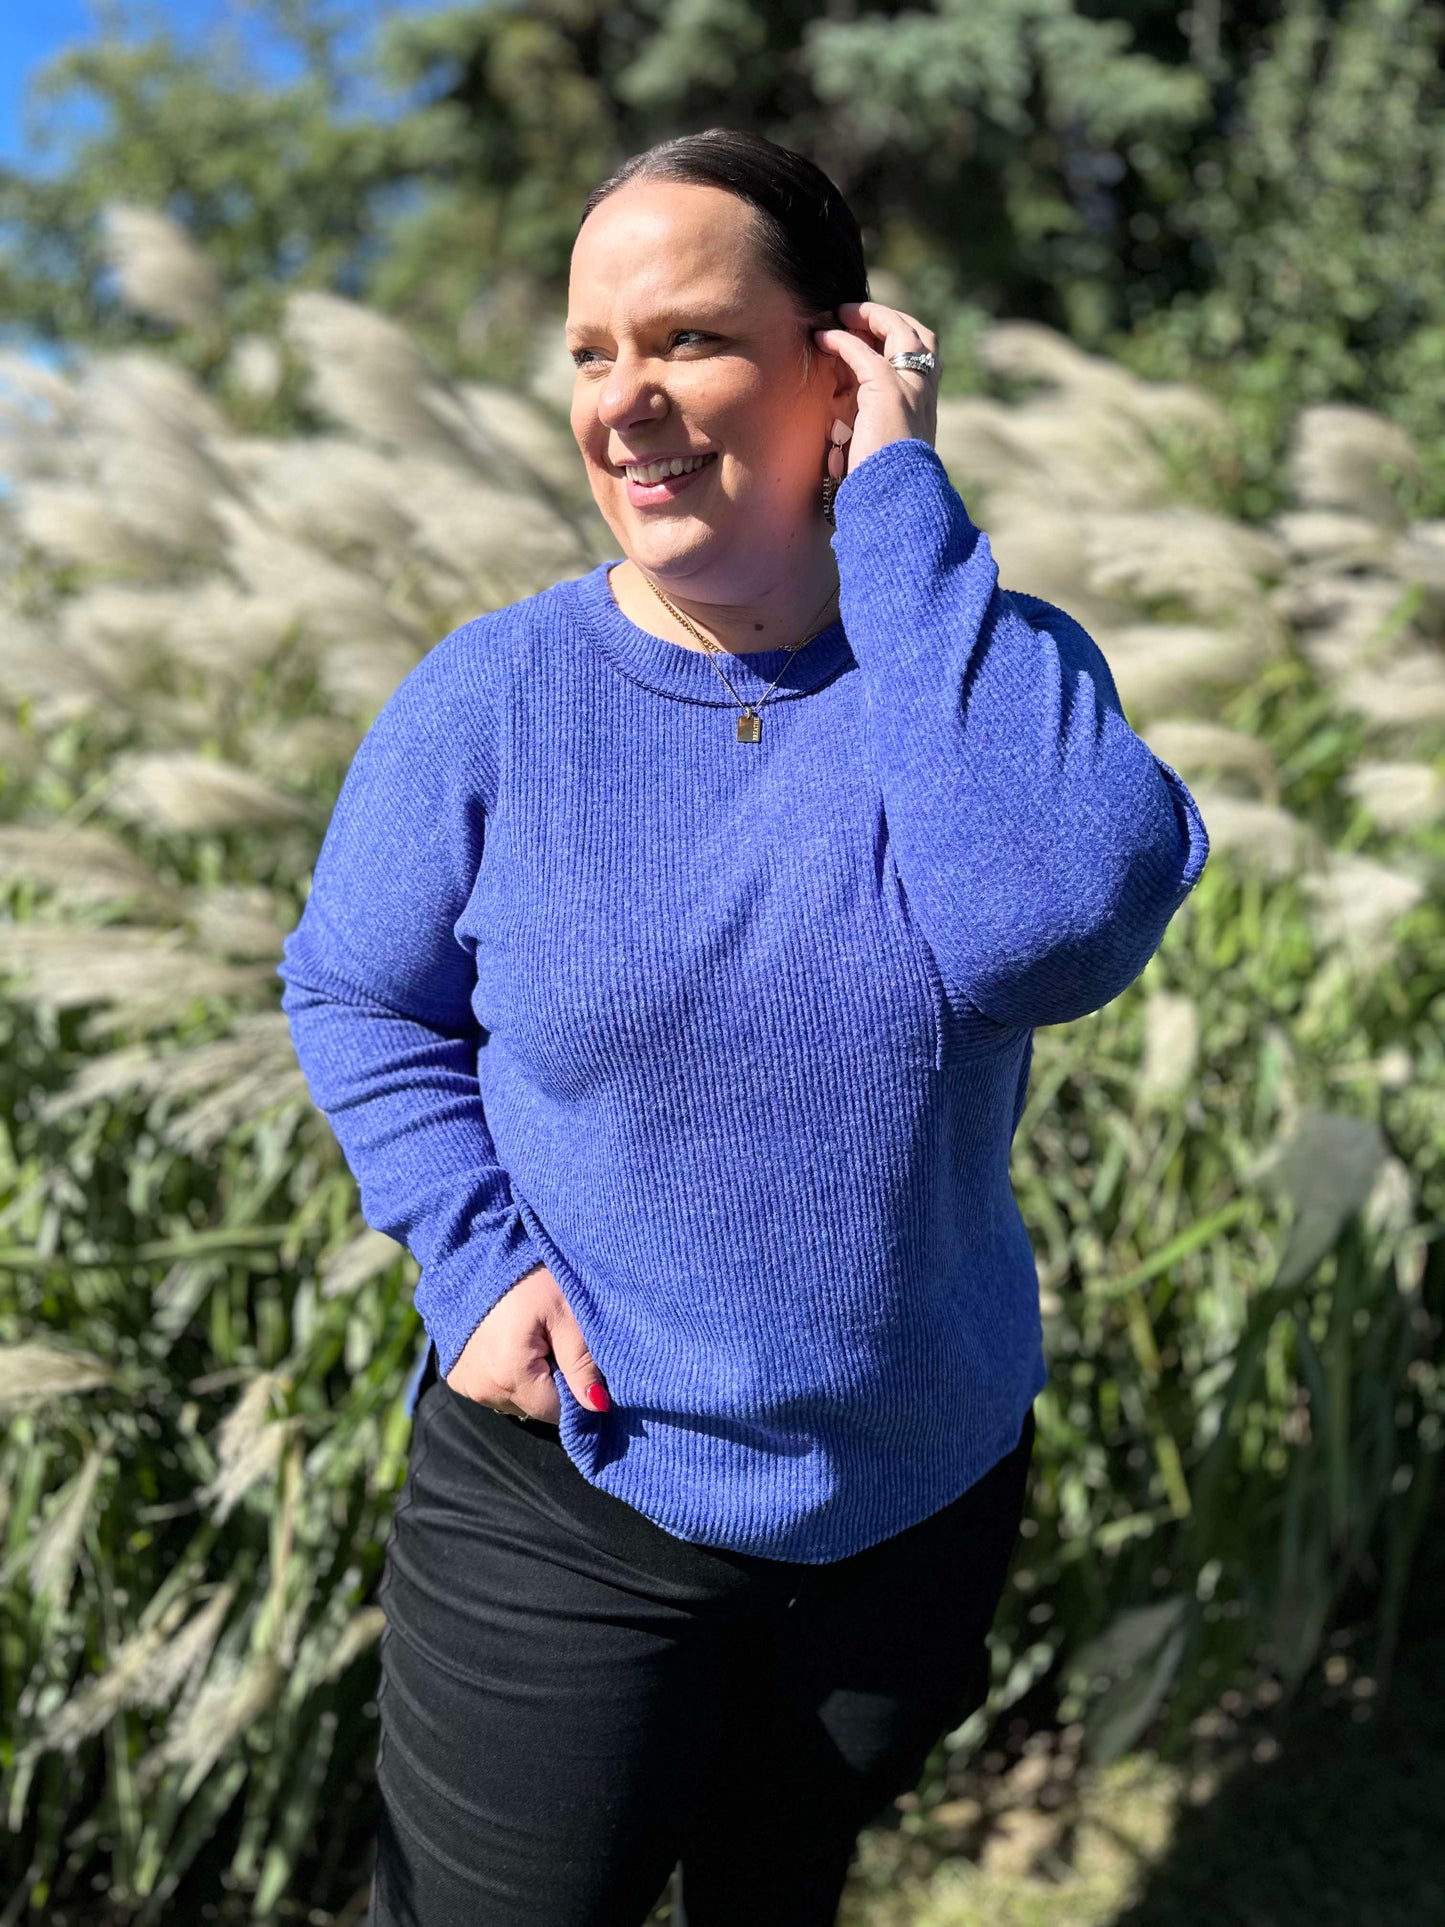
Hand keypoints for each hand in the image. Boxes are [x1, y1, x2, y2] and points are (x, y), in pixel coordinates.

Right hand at [444, 1263, 611, 1422]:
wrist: (478, 1250)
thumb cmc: (529, 1275)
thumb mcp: (566, 1311)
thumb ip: (582, 1362)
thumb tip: (598, 1407)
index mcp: (511, 1375)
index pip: (558, 1412)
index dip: (577, 1391)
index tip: (581, 1361)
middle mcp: (483, 1389)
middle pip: (535, 1407)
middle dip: (554, 1383)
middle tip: (556, 1340)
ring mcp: (466, 1384)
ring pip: (515, 1399)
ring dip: (530, 1379)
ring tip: (533, 1337)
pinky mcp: (456, 1376)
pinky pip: (493, 1388)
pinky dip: (507, 1372)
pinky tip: (511, 1341)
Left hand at [811, 299, 939, 480]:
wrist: (895, 499)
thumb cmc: (883, 485)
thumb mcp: (883, 450)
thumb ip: (873, 428)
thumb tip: (845, 427)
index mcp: (925, 405)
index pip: (924, 356)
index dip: (900, 337)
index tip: (871, 333)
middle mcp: (923, 391)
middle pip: (918, 333)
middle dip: (889, 317)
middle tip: (856, 313)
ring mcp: (909, 387)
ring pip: (898, 330)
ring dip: (867, 316)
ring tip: (840, 313)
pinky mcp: (886, 391)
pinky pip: (862, 352)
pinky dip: (841, 340)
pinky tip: (822, 338)